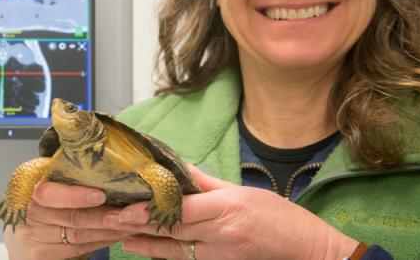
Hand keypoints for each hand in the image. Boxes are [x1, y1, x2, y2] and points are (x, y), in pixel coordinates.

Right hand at [4, 181, 134, 259]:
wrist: (17, 233)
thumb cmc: (39, 200)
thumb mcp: (44, 178)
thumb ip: (65, 172)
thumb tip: (103, 159)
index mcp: (29, 187)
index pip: (50, 194)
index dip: (76, 196)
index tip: (101, 195)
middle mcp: (29, 214)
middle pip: (73, 218)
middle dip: (106, 216)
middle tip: (132, 212)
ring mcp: (33, 238)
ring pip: (80, 235)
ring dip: (111, 230)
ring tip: (134, 223)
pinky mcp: (40, 256)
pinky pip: (79, 249)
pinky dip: (102, 241)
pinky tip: (118, 234)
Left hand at [109, 165, 358, 259]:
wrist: (308, 250)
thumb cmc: (280, 217)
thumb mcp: (243, 192)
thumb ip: (207, 183)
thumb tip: (180, 168)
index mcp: (227, 208)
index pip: (182, 208)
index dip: (153, 208)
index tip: (128, 204)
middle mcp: (221, 234)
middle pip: (172, 229)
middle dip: (140, 224)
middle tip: (110, 218)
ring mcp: (221, 254)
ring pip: (175, 248)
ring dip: (146, 243)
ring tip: (119, 237)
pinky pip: (188, 259)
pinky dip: (166, 254)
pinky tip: (146, 249)